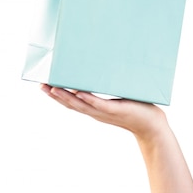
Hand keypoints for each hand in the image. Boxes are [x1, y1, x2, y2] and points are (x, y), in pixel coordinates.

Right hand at [40, 84, 166, 139]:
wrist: (152, 126)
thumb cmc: (138, 108)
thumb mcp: (120, 95)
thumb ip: (111, 84)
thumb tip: (105, 67)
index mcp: (95, 108)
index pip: (72, 102)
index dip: (57, 95)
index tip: (43, 85)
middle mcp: (96, 112)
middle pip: (70, 104)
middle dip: (54, 95)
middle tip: (40, 84)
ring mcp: (105, 112)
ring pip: (81, 105)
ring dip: (66, 97)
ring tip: (52, 87)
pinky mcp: (116, 110)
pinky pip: (100, 104)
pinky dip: (89, 99)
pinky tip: (79, 92)